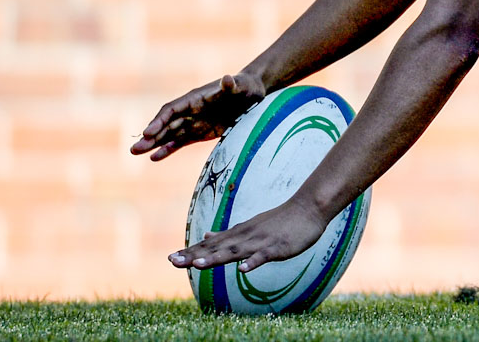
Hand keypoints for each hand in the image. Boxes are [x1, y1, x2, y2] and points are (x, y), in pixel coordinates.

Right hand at [130, 73, 265, 160]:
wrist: (253, 95)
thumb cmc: (245, 87)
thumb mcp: (241, 86)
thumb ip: (231, 86)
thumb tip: (227, 79)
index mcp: (194, 98)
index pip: (171, 110)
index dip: (160, 121)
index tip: (148, 132)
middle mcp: (190, 111)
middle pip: (165, 124)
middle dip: (150, 136)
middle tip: (134, 149)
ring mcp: (193, 122)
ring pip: (168, 134)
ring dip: (153, 144)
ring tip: (135, 152)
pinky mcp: (199, 133)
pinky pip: (179, 142)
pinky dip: (167, 149)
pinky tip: (154, 158)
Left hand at [170, 196, 328, 272]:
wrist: (308, 208)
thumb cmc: (280, 219)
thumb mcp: (250, 226)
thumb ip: (227, 234)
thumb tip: (205, 236)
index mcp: (238, 234)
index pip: (210, 245)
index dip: (191, 252)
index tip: (171, 259)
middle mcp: (245, 237)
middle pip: (217, 249)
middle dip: (195, 256)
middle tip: (173, 262)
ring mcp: (261, 241)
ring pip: (236, 251)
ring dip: (217, 258)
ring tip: (198, 266)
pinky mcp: (278, 247)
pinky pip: (264, 256)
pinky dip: (254, 262)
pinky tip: (244, 270)